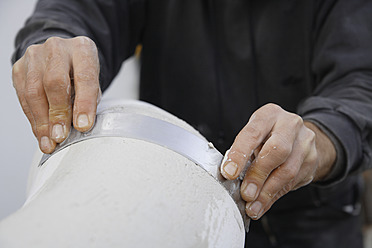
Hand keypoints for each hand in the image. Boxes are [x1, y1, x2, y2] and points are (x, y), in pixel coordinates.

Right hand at [12, 36, 100, 152]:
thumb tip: (80, 126)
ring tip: (50, 141)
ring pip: (34, 92)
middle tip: (61, 135)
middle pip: (54, 82)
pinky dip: (33, 119)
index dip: (84, 104)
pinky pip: (23, 97)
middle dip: (58, 114)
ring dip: (42, 121)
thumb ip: (89, 100)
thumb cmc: (80, 72)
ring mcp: (35, 56)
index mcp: (82, 49)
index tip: (83, 126)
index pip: (84, 77)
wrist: (62, 57)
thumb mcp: (93, 82)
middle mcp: (57, 48)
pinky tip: (40, 133)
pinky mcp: (19, 68)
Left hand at [220, 103, 335, 219]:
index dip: (239, 154)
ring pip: (287, 171)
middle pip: (276, 150)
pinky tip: (263, 204)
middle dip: (258, 175)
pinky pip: (293, 183)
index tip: (229, 173)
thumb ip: (243, 151)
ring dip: (267, 192)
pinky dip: (274, 196)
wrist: (298, 137)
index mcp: (269, 115)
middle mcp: (290, 124)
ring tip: (253, 205)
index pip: (253, 133)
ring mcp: (305, 142)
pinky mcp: (312, 160)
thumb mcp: (254, 135)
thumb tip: (230, 175)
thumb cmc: (268, 135)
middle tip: (246, 193)